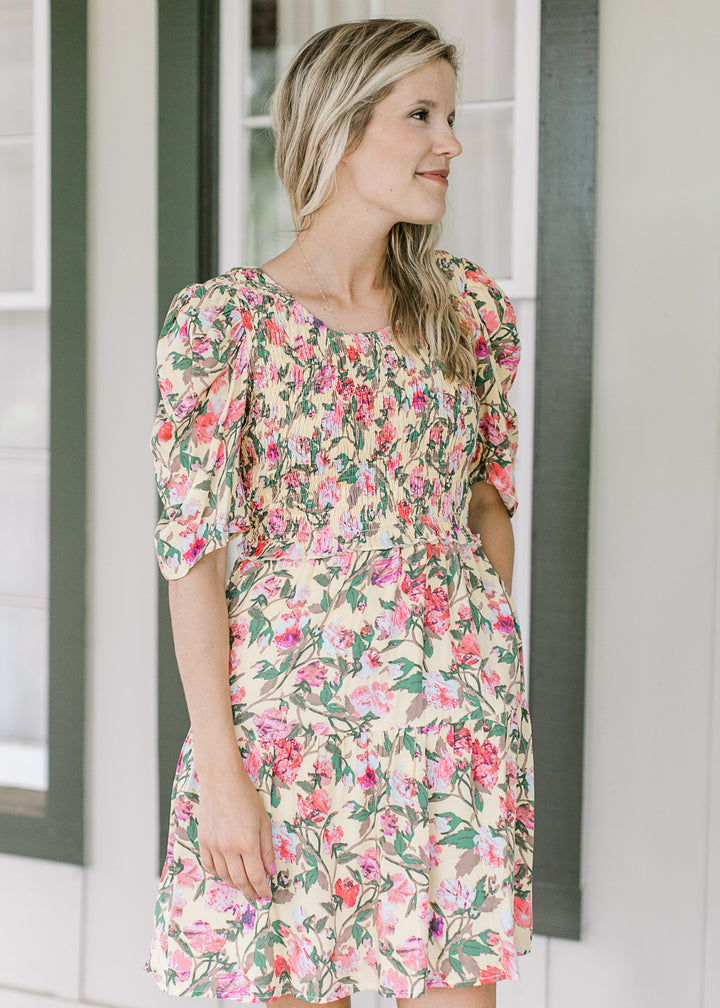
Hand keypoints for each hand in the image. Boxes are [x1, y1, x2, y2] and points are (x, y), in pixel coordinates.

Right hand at [197, 761, 274, 901]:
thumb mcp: (263, 821)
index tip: (267, 894)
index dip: (262, 889)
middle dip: (250, 891)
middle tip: (257, 894)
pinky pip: (209, 866)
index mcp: (247, 843)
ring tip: (244, 885)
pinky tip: (226, 873)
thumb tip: (271, 871)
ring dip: (235, 884)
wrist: (221, 781)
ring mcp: (213, 846)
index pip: (255, 876)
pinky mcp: (203, 841)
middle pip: (239, 880)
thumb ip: (267, 848)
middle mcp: (229, 848)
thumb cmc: (246, 797)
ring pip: (224, 876)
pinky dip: (219, 874)